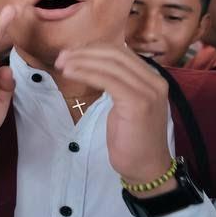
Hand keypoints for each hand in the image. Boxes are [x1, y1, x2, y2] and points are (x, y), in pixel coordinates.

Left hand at [56, 45, 172, 189]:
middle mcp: (154, 80)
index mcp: (152, 78)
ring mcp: (148, 91)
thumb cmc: (131, 139)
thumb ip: (118, 84)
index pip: (120, 52)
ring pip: (111, 65)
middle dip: (84, 52)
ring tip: (61, 65)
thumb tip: (96, 65)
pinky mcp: (138, 103)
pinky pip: (108, 80)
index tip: (70, 53)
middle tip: (61, 58)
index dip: (93, 48)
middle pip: (115, 54)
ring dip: (81, 61)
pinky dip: (86, 73)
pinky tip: (70, 73)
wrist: (145, 167)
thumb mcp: (125, 105)